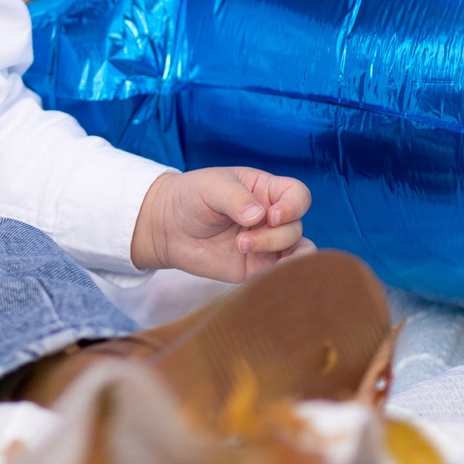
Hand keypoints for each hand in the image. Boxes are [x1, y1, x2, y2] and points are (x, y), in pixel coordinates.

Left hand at [130, 167, 312, 281]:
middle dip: (273, 236)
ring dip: (281, 257)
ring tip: (246, 253)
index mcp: (265, 190)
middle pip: (296, 226)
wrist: (166, 227)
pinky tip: (264, 276)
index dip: (294, 206)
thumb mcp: (210, 187)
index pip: (297, 196)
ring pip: (297, 252)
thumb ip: (235, 198)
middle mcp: (271, 216)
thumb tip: (259, 216)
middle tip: (241, 241)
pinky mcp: (256, 267)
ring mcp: (266, 243)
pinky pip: (280, 273)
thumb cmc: (190, 197)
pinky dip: (281, 275)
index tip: (272, 216)